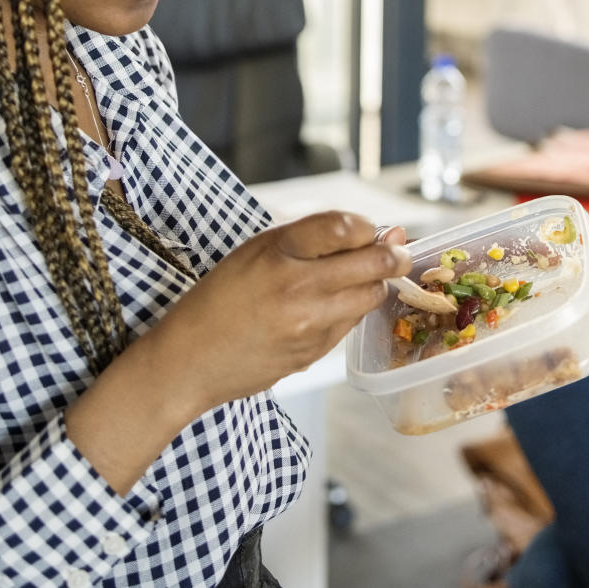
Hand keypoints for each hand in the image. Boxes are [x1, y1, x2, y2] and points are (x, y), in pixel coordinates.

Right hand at [142, 211, 412, 413]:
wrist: (191, 360)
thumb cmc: (221, 298)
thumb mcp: (255, 251)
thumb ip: (314, 238)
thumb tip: (384, 232)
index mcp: (277, 251)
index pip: (346, 227)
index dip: (367, 227)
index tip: (368, 231)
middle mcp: (297, 286)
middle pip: (373, 263)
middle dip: (393, 255)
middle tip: (397, 252)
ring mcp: (309, 323)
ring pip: (371, 295)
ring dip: (374, 283)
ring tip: (360, 278)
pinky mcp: (315, 351)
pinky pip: (352, 322)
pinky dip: (352, 309)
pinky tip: (331, 306)